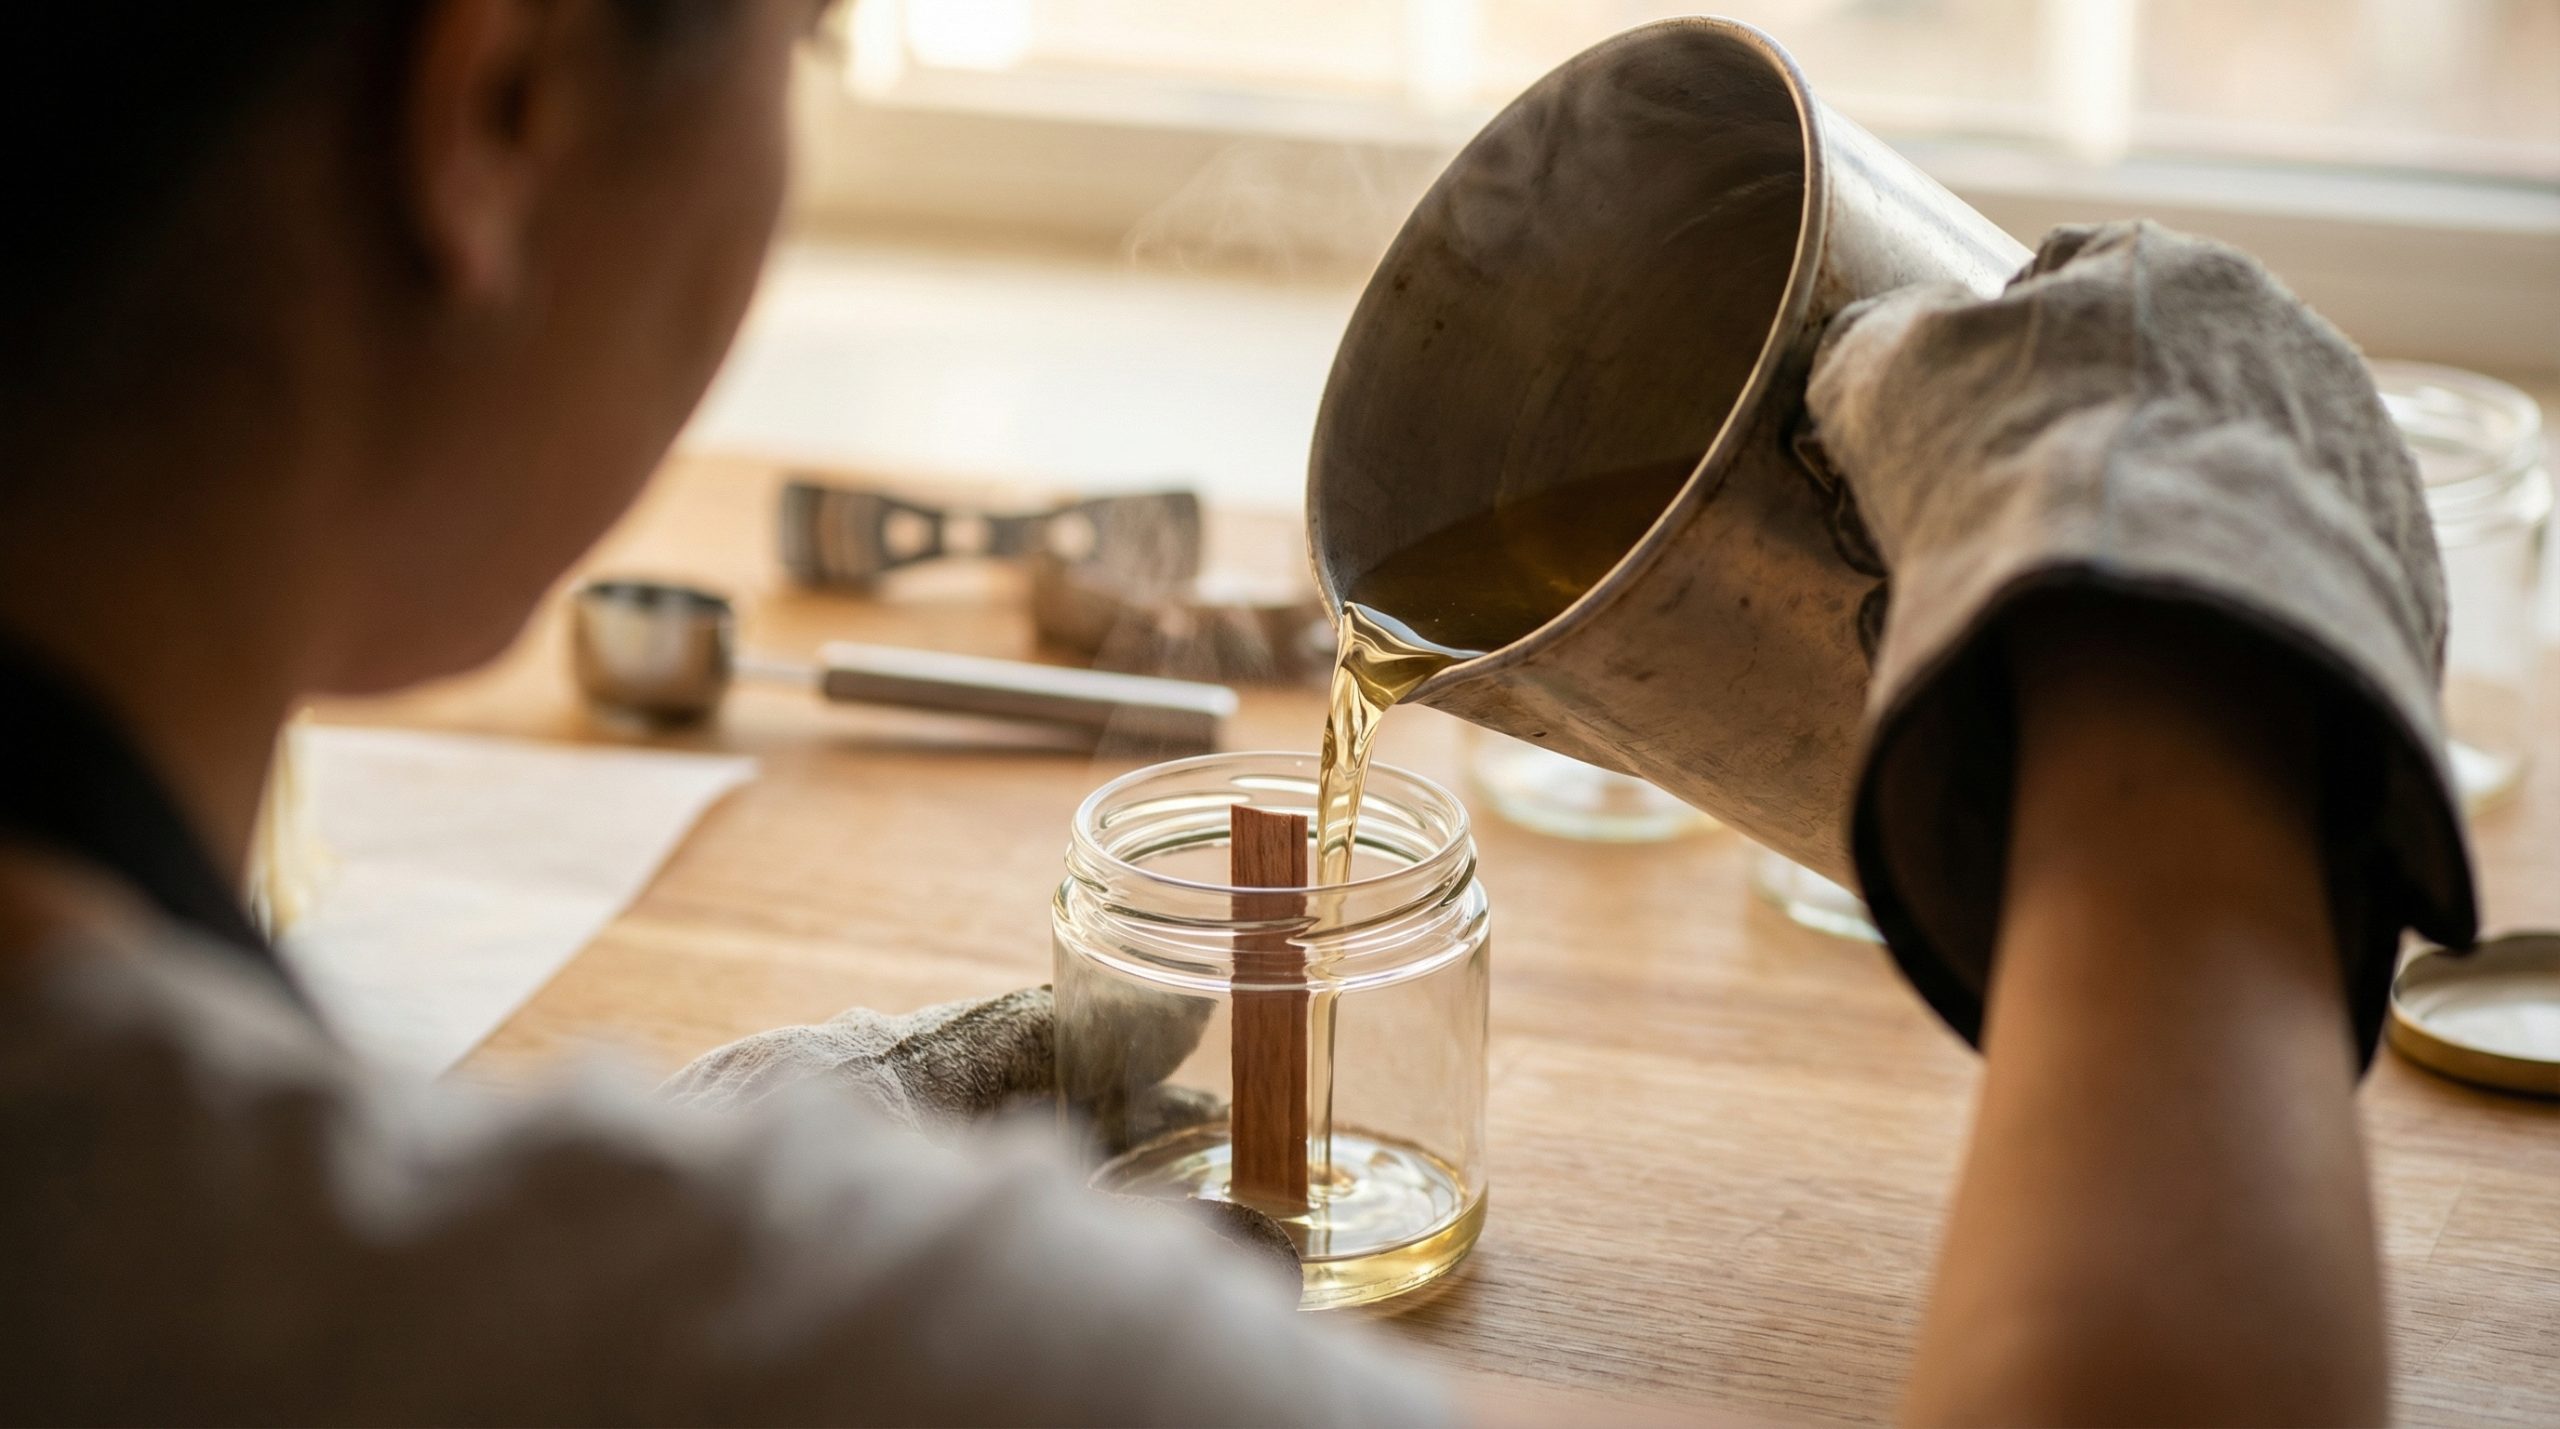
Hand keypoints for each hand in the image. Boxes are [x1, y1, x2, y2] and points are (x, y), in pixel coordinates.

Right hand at [1801, 219, 2471, 1060]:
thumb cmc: (2005, 479)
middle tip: (2027, 514)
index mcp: (2160, 262)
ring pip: (2222, 455)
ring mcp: (2345, 434)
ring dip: (2168, 499)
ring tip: (2098, 591)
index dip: (1999, 345)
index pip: (2065, 274)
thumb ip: (1875, 336)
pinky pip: (2282, 546)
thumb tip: (1883, 342)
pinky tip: (2174, 631)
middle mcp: (2275, 326)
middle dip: (2097, 424)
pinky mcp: (2387, 543)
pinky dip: (2230, 577)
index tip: (1964, 423)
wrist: (2156, 631)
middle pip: (2157, 367)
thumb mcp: (1881, 378)